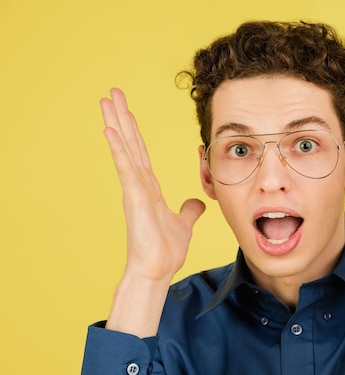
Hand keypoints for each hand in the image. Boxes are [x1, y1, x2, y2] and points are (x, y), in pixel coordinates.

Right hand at [100, 88, 204, 335]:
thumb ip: (189, 210)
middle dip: (122, 117)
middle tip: (112, 92)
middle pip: (130, 143)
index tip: (127, 110)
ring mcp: (135, 189)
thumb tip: (196, 201)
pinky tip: (109, 130)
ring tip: (106, 100)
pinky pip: (126, 168)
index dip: (135, 130)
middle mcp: (139, 183)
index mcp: (149, 187)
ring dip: (116, 123)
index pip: (141, 151)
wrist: (156, 270)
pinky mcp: (134, 197)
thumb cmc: (164, 250)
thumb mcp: (183, 224)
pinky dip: (118, 149)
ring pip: (125, 149)